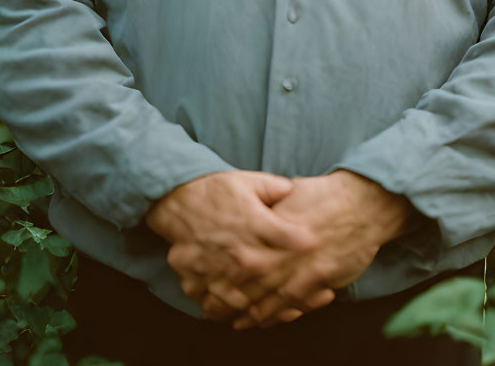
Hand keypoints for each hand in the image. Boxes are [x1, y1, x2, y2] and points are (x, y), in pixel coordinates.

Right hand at [145, 170, 320, 321]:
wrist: (177, 201)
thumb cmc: (216, 191)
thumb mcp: (249, 181)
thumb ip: (277, 188)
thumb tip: (298, 191)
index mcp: (258, 226)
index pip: (294, 241)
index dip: (308, 244)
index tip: (317, 246)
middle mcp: (242, 255)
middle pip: (278, 279)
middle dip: (295, 280)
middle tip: (309, 282)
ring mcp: (221, 276)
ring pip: (252, 302)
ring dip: (268, 304)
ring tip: (283, 304)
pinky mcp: (201, 287)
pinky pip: (220, 310)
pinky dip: (234, 312)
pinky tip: (245, 310)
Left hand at [231, 170, 413, 329]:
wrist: (363, 204)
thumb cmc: (326, 195)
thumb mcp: (291, 192)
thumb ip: (269, 207)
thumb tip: (248, 215)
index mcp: (276, 224)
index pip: (243, 252)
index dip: (224, 270)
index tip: (210, 280)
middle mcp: (286, 248)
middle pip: (251, 280)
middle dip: (231, 298)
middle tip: (214, 308)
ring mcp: (304, 266)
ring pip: (270, 297)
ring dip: (251, 312)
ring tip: (236, 321)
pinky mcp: (321, 279)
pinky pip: (295, 303)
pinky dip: (279, 314)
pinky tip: (266, 320)